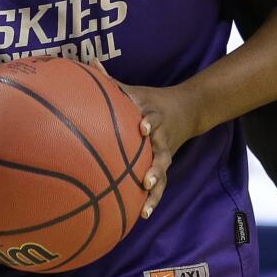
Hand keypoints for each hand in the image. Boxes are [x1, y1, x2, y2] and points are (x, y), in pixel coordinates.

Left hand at [113, 81, 202, 219]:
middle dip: (155, 162)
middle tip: (147, 176)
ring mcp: (164, 151)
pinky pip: (161, 184)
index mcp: (150, 114)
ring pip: (163, 169)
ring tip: (147, 199)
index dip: (147, 121)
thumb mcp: (133, 90)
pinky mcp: (166, 164)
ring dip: (156, 184)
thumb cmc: (149, 101)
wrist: (187, 109)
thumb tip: (89, 62)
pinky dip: (154, 199)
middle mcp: (159, 134)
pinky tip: (144, 214)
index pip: (150, 116)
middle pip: (160, 149)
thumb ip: (110, 81)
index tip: (141, 127)